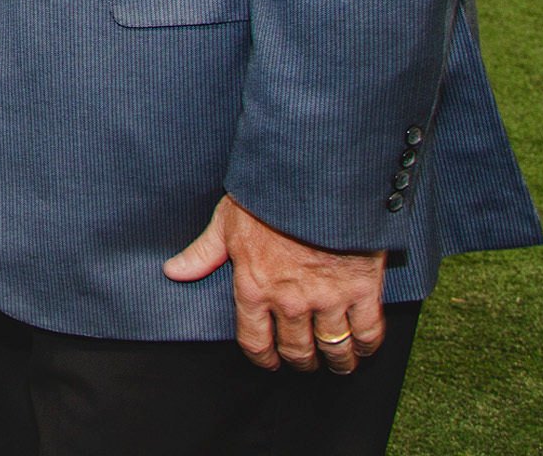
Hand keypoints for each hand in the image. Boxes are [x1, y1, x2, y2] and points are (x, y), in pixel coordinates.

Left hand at [164, 194, 386, 373]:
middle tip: (306, 363)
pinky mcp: (361, 290)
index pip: (255, 341)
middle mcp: (290, 300)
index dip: (264, 358)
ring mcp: (327, 298)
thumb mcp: (226, 221)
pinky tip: (364, 347)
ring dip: (336, 360)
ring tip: (338, 362)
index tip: (271, 362)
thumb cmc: (267, 198)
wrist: (315, 179)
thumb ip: (203, 253)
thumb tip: (174, 271)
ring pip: (333, 347)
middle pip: (297, 350)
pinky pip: (368, 332)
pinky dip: (368, 345)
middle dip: (301, 362)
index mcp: (254, 286)